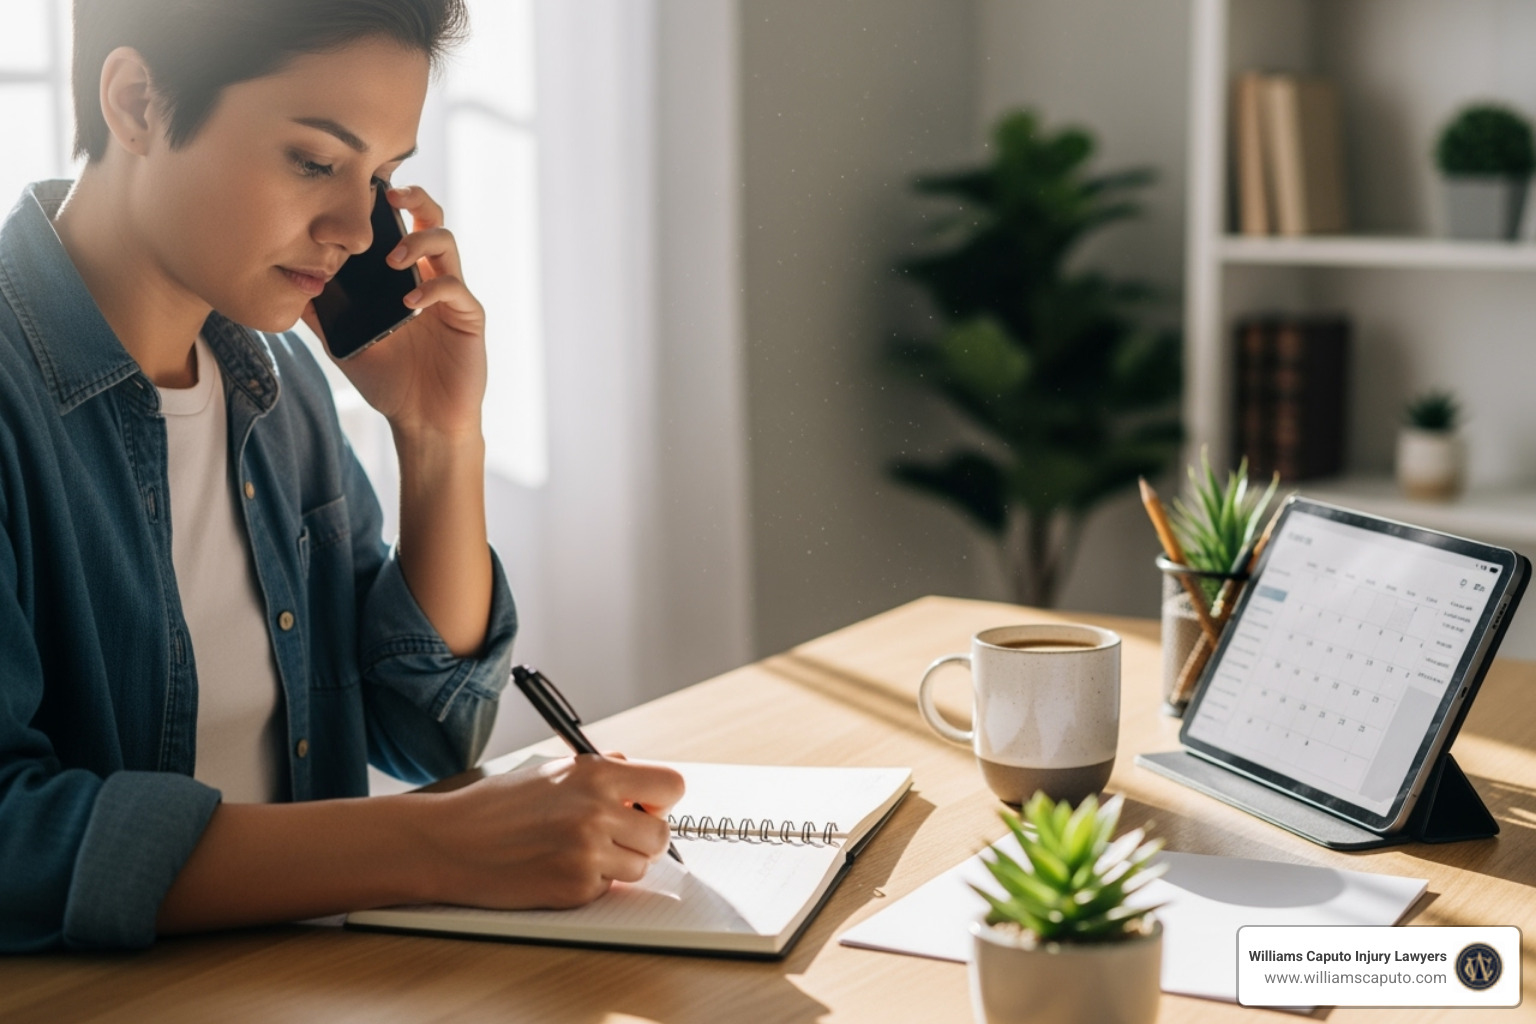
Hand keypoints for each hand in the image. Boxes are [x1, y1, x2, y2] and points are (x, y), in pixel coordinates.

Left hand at [304, 185, 485, 441]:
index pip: (401, 225)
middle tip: (390, 195)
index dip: (388, 203)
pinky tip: (408, 303)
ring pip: (446, 243)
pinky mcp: (468, 317)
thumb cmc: (388, 381)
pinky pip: (454, 288)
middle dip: (414, 198)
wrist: (421, 420)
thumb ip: (321, 311)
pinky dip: (431, 288)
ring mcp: (452, 295)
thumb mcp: (343, 341)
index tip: (362, 191)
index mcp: (405, 277)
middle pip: (432, 218)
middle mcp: (431, 277)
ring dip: (418, 242)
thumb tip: (287, 283)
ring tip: (392, 259)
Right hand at [421, 757, 685, 908]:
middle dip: (642, 838)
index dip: (661, 799)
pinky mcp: (575, 888)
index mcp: (597, 774)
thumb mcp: (553, 769)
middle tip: (613, 836)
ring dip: (617, 864)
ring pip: (640, 867)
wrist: (450, 842)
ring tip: (577, 851)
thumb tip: (642, 783)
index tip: (646, 806)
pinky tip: (557, 867)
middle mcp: (598, 812)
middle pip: (661, 835)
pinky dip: (590, 882)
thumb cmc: (497, 805)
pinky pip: (608, 889)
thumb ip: (603, 772)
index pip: (672, 786)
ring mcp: (588, 853)